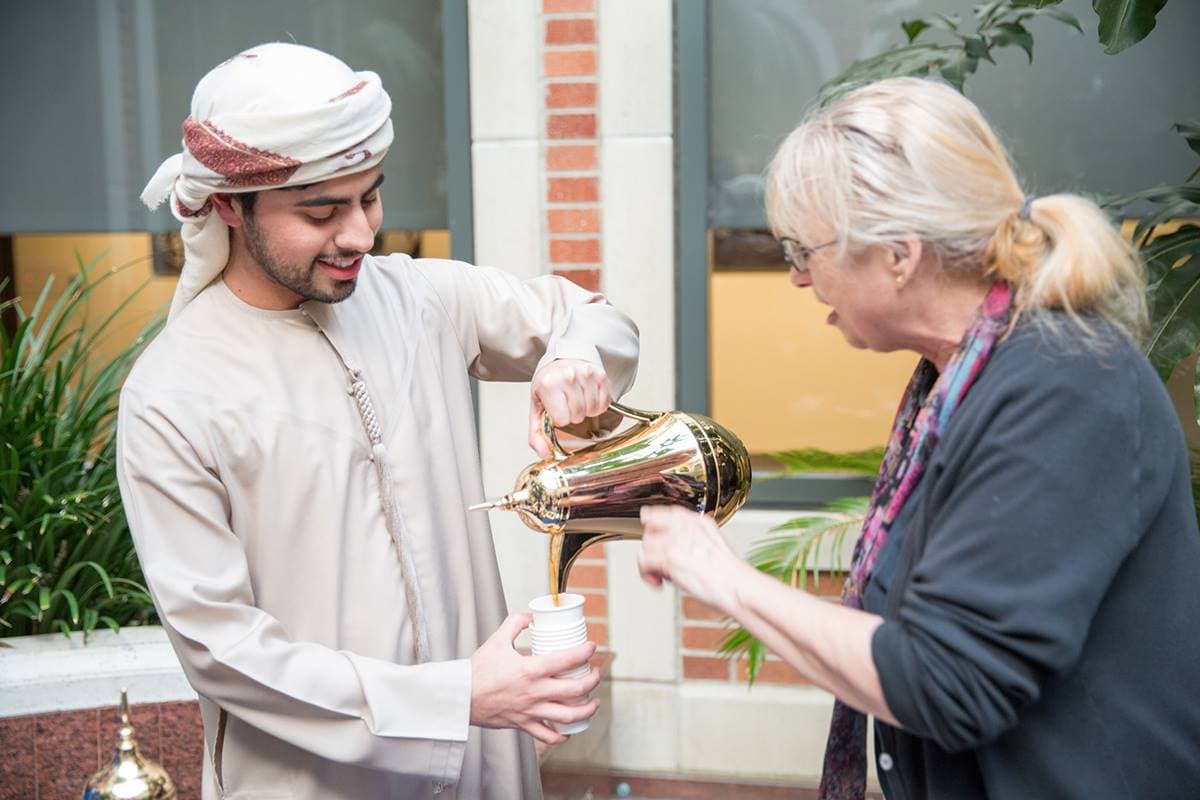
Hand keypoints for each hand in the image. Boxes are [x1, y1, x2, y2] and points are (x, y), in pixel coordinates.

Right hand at [470, 613, 601, 745]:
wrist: (460, 698)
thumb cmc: (476, 671)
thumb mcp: (496, 641)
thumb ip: (514, 623)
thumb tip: (531, 616)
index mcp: (530, 669)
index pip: (567, 659)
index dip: (585, 652)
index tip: (591, 647)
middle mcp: (534, 692)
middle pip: (576, 690)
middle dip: (593, 680)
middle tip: (595, 672)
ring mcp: (530, 711)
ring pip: (569, 716)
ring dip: (587, 709)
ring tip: (593, 703)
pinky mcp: (523, 724)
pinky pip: (548, 735)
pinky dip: (562, 735)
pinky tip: (568, 730)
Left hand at [529, 358, 612, 457]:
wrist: (562, 360)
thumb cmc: (549, 384)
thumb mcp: (537, 407)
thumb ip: (537, 433)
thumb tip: (545, 453)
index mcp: (549, 385)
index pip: (562, 419)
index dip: (561, 420)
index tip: (558, 411)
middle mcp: (568, 377)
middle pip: (579, 415)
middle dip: (574, 415)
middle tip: (568, 405)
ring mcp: (586, 374)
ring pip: (593, 409)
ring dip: (587, 410)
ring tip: (578, 400)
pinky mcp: (600, 375)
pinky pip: (605, 402)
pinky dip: (598, 404)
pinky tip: (588, 397)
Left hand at [637, 506, 741, 613]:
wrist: (737, 586)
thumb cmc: (728, 574)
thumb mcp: (712, 545)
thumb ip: (692, 540)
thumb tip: (673, 549)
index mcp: (697, 521)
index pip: (665, 512)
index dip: (653, 522)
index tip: (650, 530)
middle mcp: (684, 527)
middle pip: (650, 529)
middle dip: (652, 548)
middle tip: (661, 564)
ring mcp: (676, 541)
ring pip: (645, 547)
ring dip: (649, 565)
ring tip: (662, 577)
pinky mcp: (669, 558)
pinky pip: (643, 562)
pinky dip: (646, 576)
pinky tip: (658, 583)